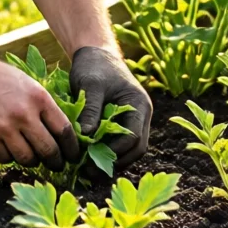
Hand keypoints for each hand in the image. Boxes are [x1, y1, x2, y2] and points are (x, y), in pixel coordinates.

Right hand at [0, 52, 79, 169]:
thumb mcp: (27, 83)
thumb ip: (43, 106)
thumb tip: (62, 133)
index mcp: (38, 98)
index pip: (64, 130)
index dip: (72, 148)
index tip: (73, 156)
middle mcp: (23, 114)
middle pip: (49, 150)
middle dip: (56, 162)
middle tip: (57, 165)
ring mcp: (4, 127)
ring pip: (28, 159)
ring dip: (32, 161)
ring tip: (32, 157)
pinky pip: (5, 159)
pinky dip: (10, 157)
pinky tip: (9, 148)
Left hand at [70, 46, 151, 170]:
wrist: (95, 54)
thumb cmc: (94, 66)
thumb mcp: (90, 84)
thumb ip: (91, 109)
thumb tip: (86, 137)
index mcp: (139, 105)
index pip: (134, 137)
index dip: (115, 151)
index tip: (92, 160)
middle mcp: (141, 116)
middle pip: (136, 148)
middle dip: (115, 163)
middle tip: (90, 173)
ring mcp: (133, 120)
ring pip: (129, 150)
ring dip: (111, 161)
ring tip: (88, 172)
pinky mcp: (121, 123)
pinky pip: (118, 144)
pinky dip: (106, 154)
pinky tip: (88, 160)